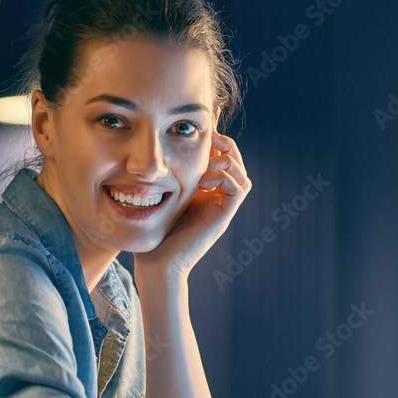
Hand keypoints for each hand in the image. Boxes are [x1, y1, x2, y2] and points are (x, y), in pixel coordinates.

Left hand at [135, 132, 250, 278]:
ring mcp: (221, 210)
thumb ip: (167, 178)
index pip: (222, 162)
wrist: (157, 264)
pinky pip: (238, 190)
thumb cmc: (153, 234)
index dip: (217, 144)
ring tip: (209, 159)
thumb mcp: (161, 197)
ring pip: (243, 177)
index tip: (201, 133)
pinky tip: (203, 180)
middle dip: (227, 147)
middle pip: (237, 166)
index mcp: (205, 194)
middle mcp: (217, 201)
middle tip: (211, 137)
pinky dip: (225, 178)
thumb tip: (160, 152)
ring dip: (229, 161)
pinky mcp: (223, 219)